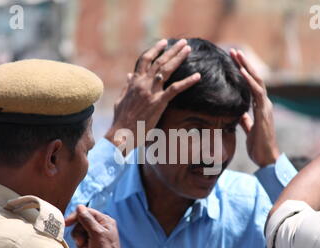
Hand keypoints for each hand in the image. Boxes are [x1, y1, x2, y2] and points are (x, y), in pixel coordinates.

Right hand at [65, 205, 126, 247]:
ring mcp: (96, 237)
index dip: (76, 217)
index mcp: (105, 221)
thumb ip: (87, 220)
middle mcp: (101, 227)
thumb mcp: (96, 233)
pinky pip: (81, 244)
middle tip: (81, 242)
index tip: (66, 223)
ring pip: (80, 234)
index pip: (87, 212)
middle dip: (79, 234)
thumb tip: (79, 207)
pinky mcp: (92, 246)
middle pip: (81, 224)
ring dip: (80, 243)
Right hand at [105, 39, 200, 154]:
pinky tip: (198, 76)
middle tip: (182, 42)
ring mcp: (151, 92)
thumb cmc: (121, 120)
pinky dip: (188, 81)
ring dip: (178, 58)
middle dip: (171, 50)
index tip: (163, 43)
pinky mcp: (159, 102)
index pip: (145, 60)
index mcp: (135, 82)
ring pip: (167, 69)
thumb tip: (129, 75)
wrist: (121, 133)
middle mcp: (143, 83)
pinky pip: (176, 89)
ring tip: (188, 49)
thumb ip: (127, 86)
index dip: (155, 50)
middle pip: (159, 61)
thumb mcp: (121, 100)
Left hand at [230, 49, 279, 167]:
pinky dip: (250, 82)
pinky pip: (257, 94)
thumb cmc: (258, 145)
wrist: (266, 158)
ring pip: (257, 81)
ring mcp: (265, 107)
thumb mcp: (248, 129)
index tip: (233, 61)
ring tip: (237, 55)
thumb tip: (239, 114)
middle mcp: (264, 103)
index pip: (251, 84)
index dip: (243, 72)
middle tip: (234, 51)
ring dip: (247, 67)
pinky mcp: (264, 113)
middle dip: (244, 64)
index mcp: (259, 107)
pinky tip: (242, 72)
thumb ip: (245, 120)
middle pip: (254, 78)